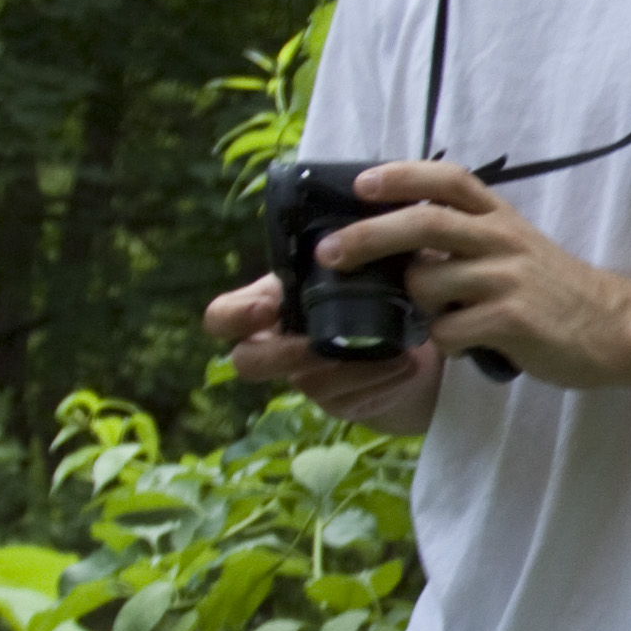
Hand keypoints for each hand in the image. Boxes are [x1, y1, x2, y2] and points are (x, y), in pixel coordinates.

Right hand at [201, 265, 445, 431]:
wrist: (408, 332)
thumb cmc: (371, 282)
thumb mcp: (356, 260)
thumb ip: (347, 247)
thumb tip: (359, 228)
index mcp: (269, 303)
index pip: (222, 317)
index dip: (235, 317)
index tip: (268, 307)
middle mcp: (277, 344)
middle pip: (247, 364)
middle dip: (284, 355)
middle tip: (318, 343)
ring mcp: (305, 378)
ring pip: (309, 385)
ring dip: (352, 369)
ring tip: (396, 350)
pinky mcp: (337, 402)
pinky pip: (348, 400)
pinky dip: (380, 381)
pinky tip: (407, 364)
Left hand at [338, 163, 630, 389]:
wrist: (616, 327)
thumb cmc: (556, 292)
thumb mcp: (516, 248)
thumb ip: (467, 239)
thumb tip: (402, 245)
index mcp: (501, 217)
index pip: (449, 179)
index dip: (403, 175)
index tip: (362, 183)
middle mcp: (502, 239)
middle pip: (424, 221)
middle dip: (368, 236)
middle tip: (330, 254)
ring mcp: (507, 279)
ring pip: (427, 282)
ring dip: (417, 304)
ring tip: (443, 316)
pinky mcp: (512, 320)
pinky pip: (449, 331)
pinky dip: (445, 341)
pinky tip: (468, 344)